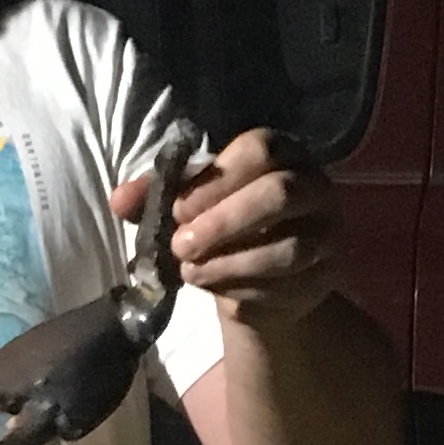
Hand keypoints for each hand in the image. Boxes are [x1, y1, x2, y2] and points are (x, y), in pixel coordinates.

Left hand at [132, 125, 341, 331]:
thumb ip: (155, 197)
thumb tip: (118, 199)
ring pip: (289, 248)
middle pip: (280, 195)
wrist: (261, 276)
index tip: (179, 210)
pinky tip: (219, 293)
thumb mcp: (188, 204)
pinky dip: (247, 292)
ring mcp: (325, 233)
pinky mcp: (325, 276)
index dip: (215, 181)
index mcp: (280, 153)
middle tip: (181, 246)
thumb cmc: (222, 223)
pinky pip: (290, 287)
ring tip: (192, 273)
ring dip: (232, 264)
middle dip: (224, 223)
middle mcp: (313, 186)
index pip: (259, 150)